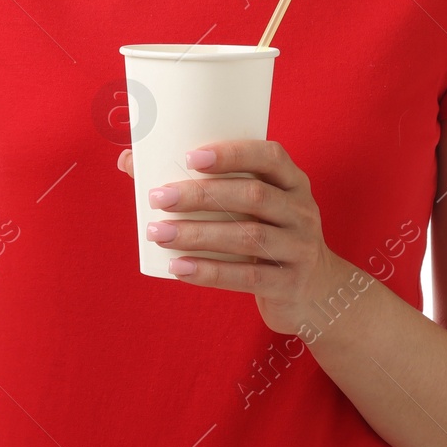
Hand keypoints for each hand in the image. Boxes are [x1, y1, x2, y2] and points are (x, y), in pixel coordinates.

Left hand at [117, 140, 349, 335]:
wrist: (317, 293)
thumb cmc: (266, 233)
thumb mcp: (250, 206)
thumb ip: (202, 182)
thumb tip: (129, 160)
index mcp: (292, 182)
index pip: (270, 156)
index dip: (232, 153)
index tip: (191, 157)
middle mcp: (301, 211)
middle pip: (252, 196)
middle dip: (201, 195)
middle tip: (158, 197)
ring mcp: (299, 249)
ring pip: (247, 237)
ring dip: (197, 234)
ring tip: (158, 233)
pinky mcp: (288, 284)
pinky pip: (247, 277)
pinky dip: (209, 272)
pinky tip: (178, 268)